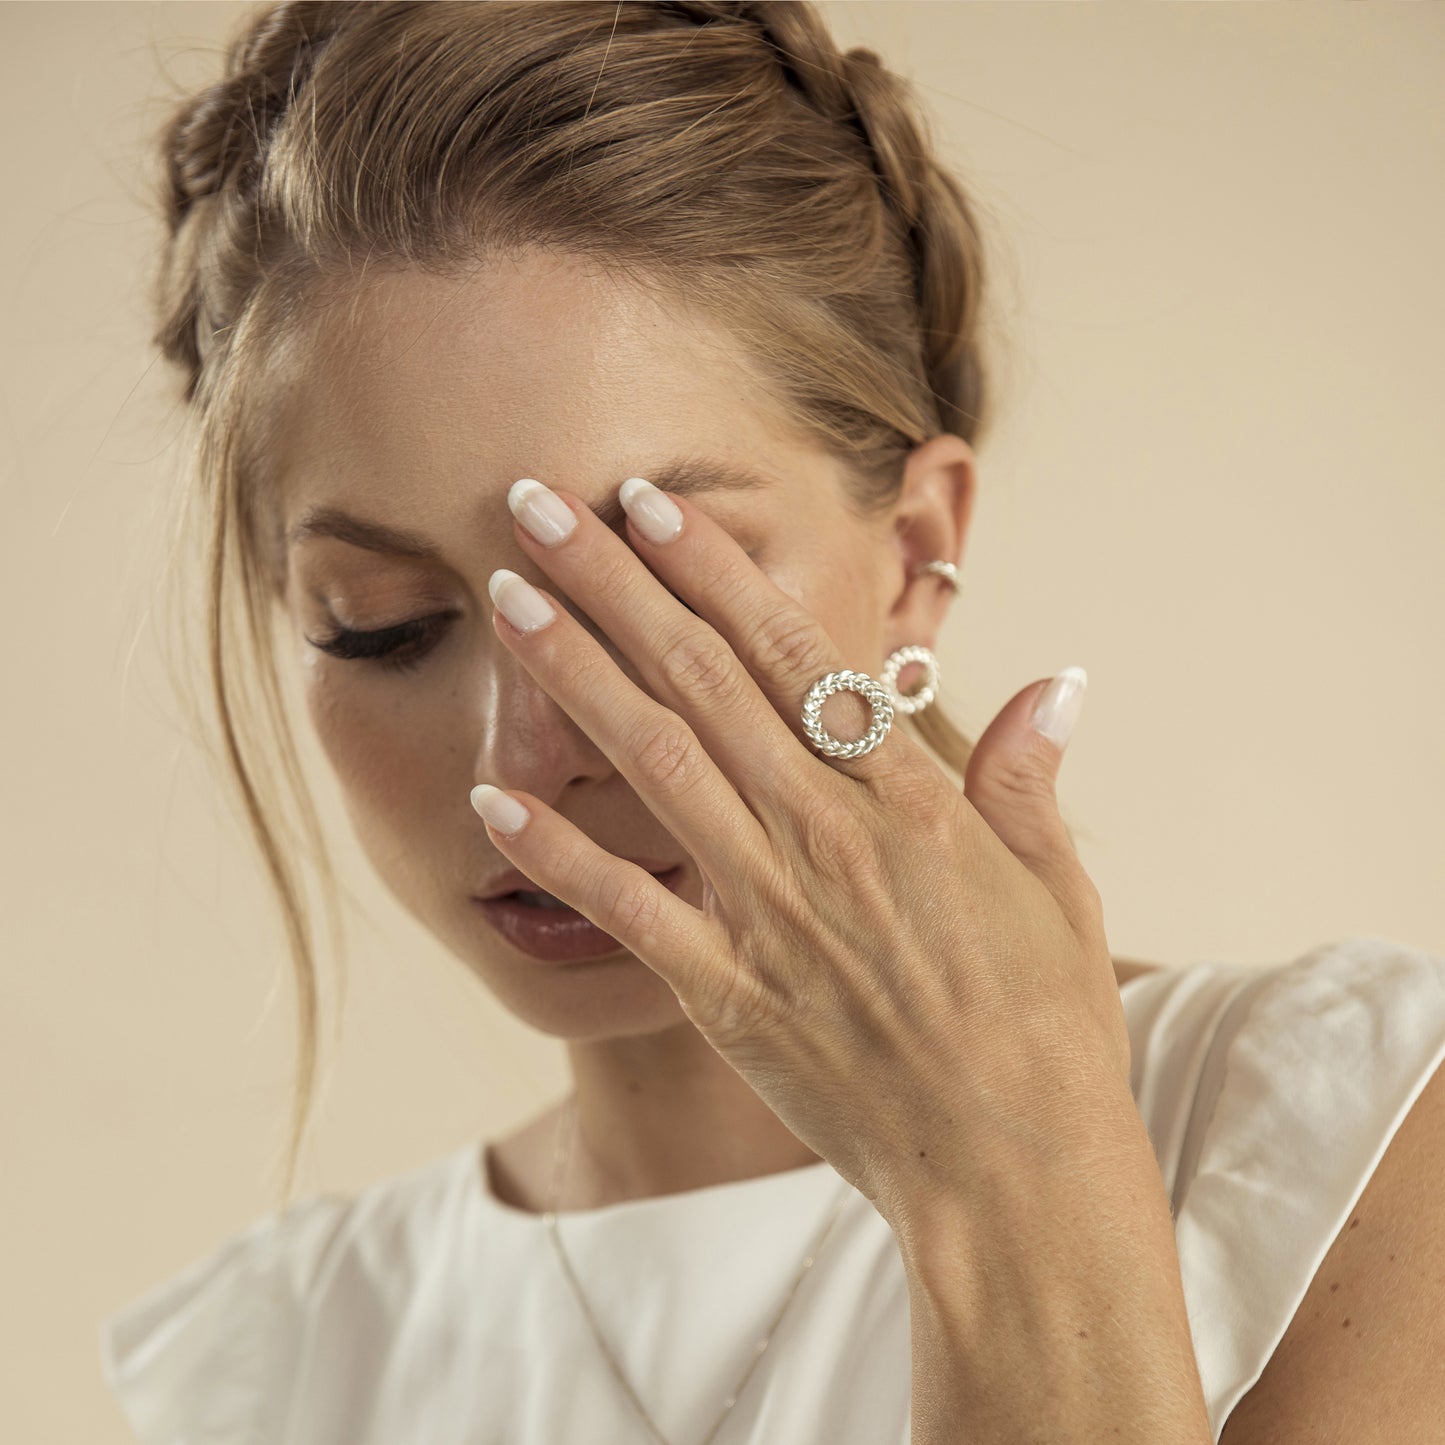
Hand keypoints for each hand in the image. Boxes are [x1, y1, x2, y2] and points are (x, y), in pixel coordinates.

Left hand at [471, 475, 1130, 1221]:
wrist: (1015, 1175)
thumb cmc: (1045, 1028)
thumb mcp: (1059, 888)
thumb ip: (1027, 779)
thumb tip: (1055, 681)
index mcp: (908, 798)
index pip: (793, 650)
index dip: (712, 568)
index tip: (648, 501)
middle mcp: (827, 834)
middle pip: (699, 680)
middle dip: (612, 584)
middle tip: (536, 506)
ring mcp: (770, 912)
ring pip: (653, 763)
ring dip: (572, 675)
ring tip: (506, 600)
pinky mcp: (727, 992)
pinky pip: (626, 908)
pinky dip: (553, 852)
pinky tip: (491, 796)